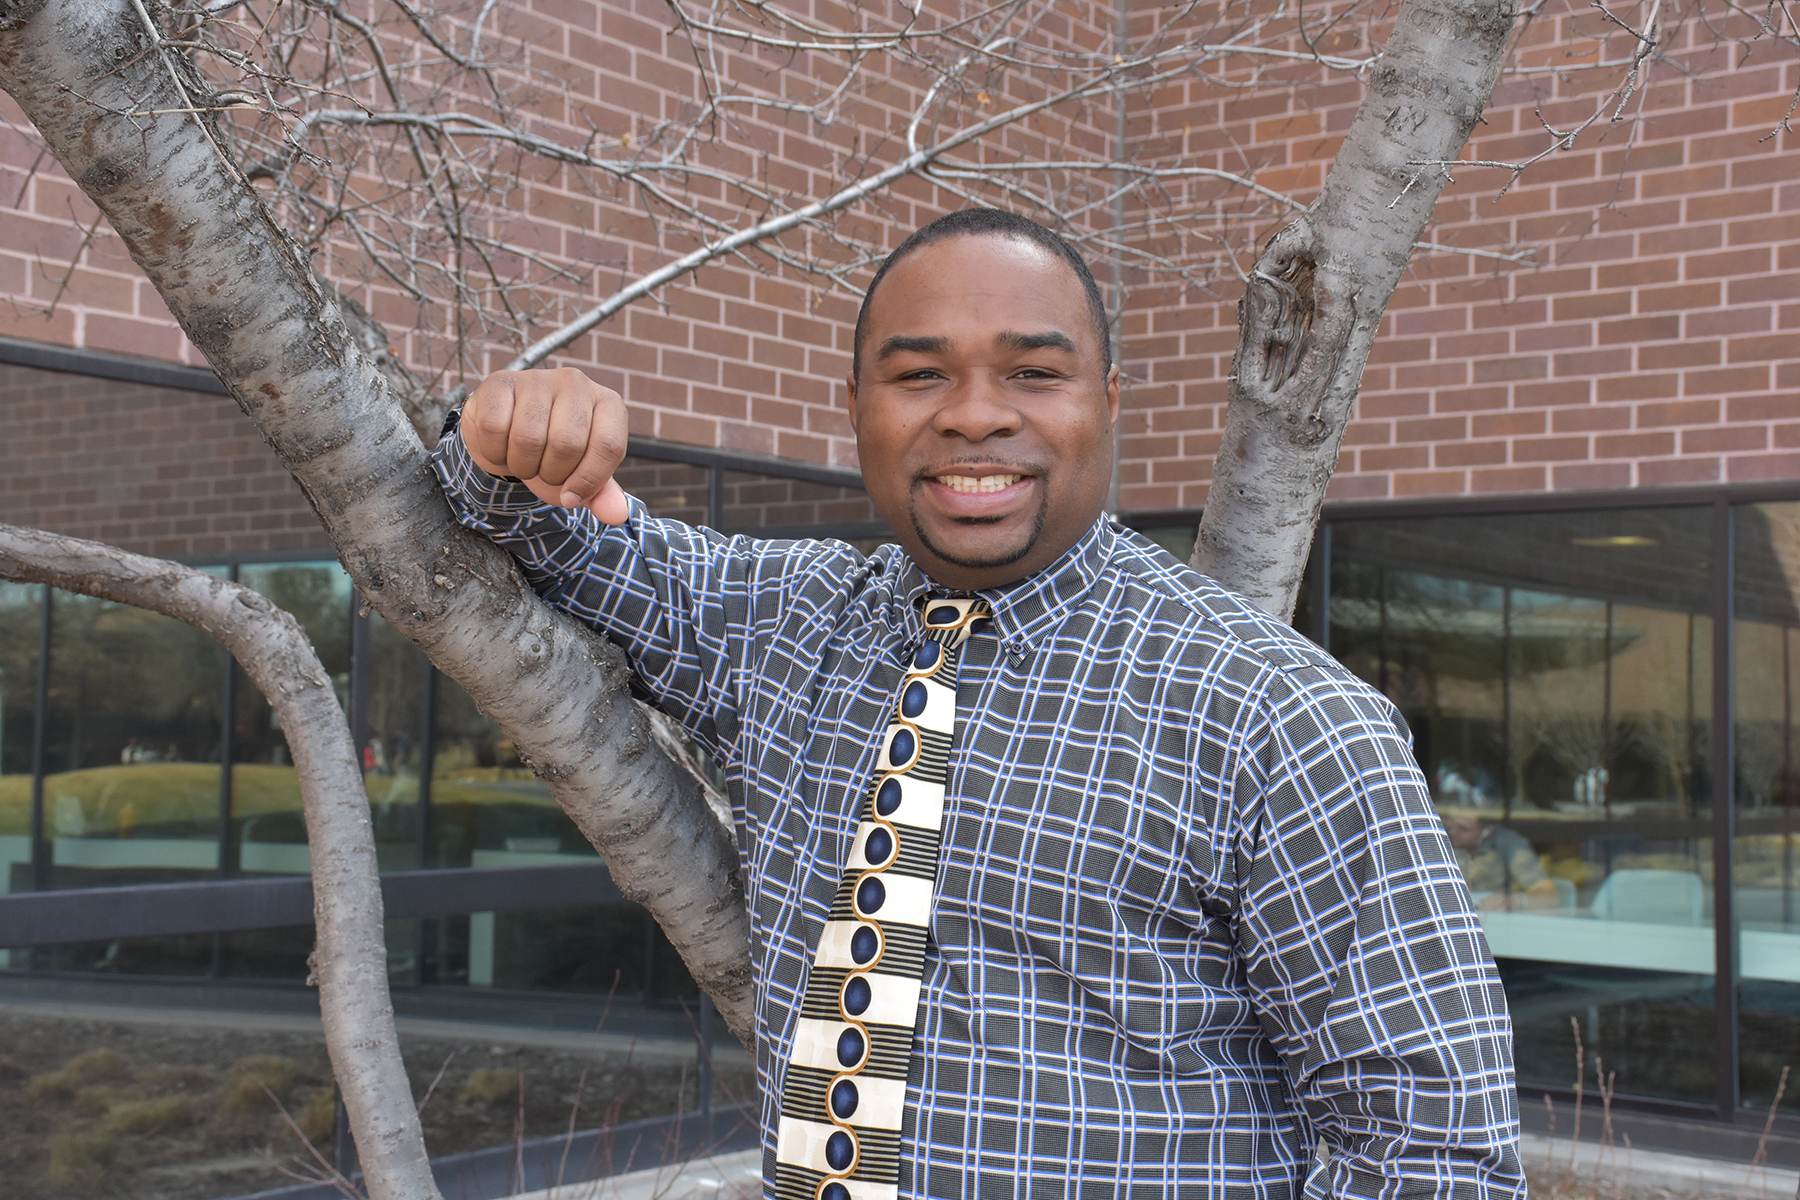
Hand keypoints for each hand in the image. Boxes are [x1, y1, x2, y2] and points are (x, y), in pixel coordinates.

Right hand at [460, 368, 630, 523]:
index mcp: (607, 404)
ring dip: (520, 465)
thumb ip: (601, 494)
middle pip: (567, 444)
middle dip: (550, 473)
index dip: (588, 480)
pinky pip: (495, 428)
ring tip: (521, 458)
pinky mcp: (500, 381)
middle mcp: (576, 384)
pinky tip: (499, 445)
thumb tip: (617, 514)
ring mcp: (538, 378)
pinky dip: (494, 451)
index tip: (570, 496)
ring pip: (528, 438)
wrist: (505, 432)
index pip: (609, 446)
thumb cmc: (549, 453)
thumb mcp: (579, 476)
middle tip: (542, 469)